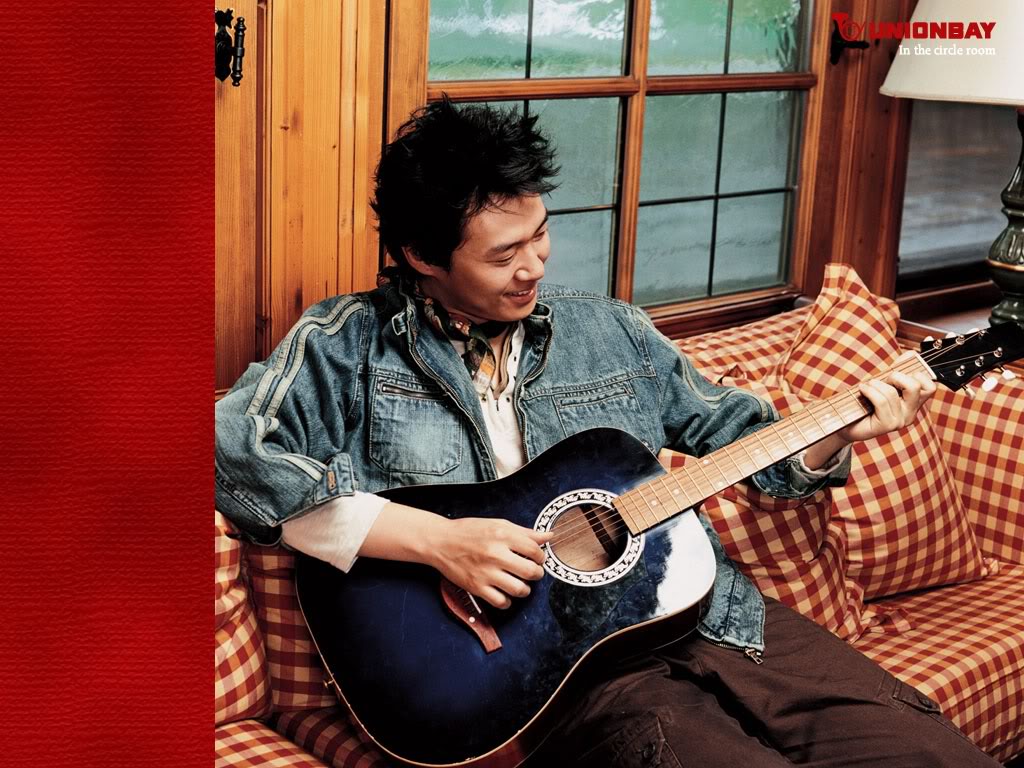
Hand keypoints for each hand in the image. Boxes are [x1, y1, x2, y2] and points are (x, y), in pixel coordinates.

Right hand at [427, 517, 551, 609]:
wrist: (440, 541)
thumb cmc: (469, 531)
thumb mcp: (498, 524)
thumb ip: (524, 532)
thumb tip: (548, 535)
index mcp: (503, 535)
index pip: (535, 551)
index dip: (541, 556)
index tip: (537, 558)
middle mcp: (496, 554)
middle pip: (531, 572)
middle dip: (537, 574)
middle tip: (532, 572)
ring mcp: (486, 572)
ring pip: (519, 589)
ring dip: (525, 589)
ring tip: (520, 583)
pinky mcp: (476, 587)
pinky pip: (501, 602)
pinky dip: (508, 601)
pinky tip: (505, 594)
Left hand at [837, 352, 937, 444]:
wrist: (848, 423)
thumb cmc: (865, 401)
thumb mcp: (884, 382)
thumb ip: (899, 369)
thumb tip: (912, 352)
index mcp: (914, 403)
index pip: (930, 387)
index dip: (919, 373)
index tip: (901, 369)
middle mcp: (910, 413)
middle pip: (915, 387)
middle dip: (896, 376)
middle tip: (884, 379)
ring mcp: (900, 421)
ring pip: (892, 392)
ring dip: (875, 384)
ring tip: (866, 385)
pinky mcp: (887, 425)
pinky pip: (881, 401)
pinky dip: (869, 391)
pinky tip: (862, 390)